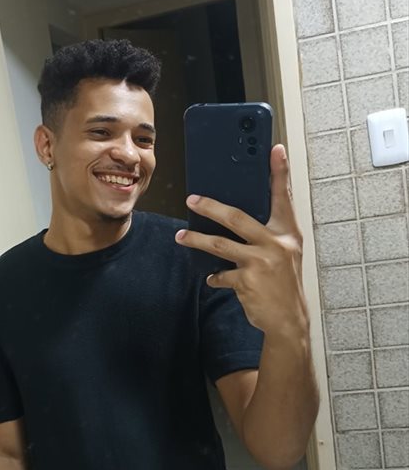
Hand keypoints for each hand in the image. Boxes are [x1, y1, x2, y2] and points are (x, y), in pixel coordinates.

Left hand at [175, 144, 308, 337]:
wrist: (289, 320)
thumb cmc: (284, 283)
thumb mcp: (286, 253)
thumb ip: (269, 234)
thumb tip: (239, 219)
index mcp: (287, 233)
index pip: (283, 197)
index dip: (280, 172)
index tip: (275, 149)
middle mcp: (276, 244)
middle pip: (236, 217)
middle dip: (210, 207)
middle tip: (192, 200)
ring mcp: (260, 262)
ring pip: (219, 245)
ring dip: (196, 241)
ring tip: (181, 237)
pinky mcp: (246, 281)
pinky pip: (221, 274)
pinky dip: (215, 277)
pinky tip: (212, 278)